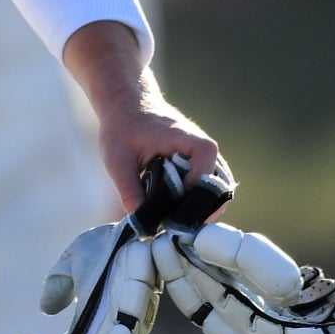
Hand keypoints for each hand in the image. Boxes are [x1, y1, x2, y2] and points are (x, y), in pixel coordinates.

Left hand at [65, 22, 221, 213]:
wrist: (127, 105)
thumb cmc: (122, 127)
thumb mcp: (117, 159)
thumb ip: (129, 189)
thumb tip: (140, 223)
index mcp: (193, 143)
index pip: (206, 174)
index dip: (193, 198)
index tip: (173, 214)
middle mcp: (208, 151)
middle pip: (217, 190)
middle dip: (198, 211)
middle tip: (173, 228)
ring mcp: (208, 159)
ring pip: (216, 192)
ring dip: (198, 209)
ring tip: (173, 222)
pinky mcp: (202, 166)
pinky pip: (206, 190)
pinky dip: (194, 203)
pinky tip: (174, 213)